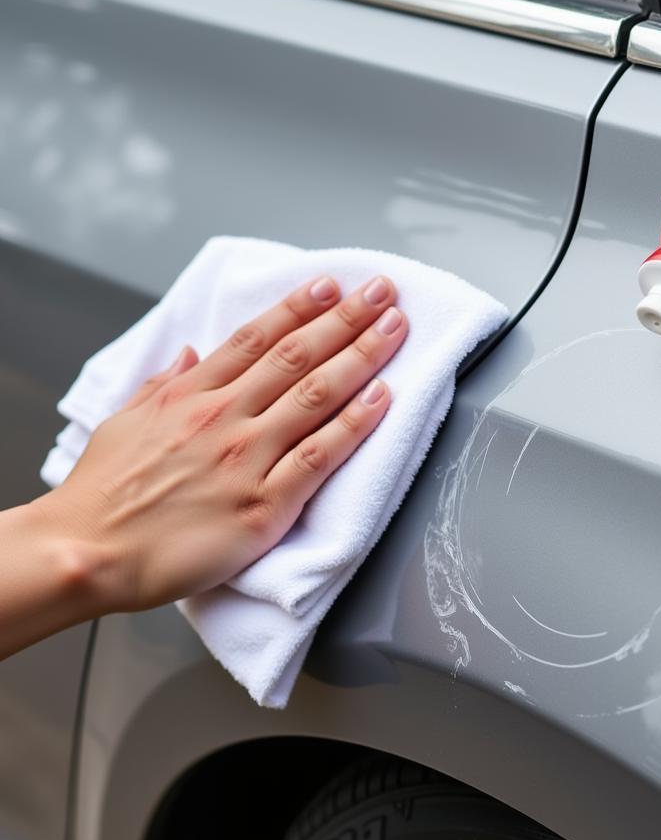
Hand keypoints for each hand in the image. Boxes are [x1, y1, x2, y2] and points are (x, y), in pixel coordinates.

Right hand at [28, 273, 405, 620]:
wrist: (88, 554)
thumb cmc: (104, 496)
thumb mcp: (125, 422)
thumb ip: (164, 385)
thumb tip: (192, 353)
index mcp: (190, 395)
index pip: (255, 338)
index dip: (298, 307)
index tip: (330, 285)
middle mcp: (223, 418)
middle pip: (296, 355)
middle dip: (345, 318)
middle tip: (381, 291)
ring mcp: (247, 459)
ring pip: (316, 395)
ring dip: (361, 356)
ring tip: (394, 327)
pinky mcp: (264, 505)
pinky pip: (319, 456)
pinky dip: (355, 424)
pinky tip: (383, 399)